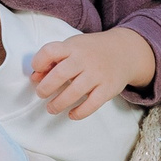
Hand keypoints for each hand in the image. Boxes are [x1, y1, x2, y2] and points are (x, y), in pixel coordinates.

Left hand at [28, 29, 155, 119]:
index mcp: (73, 47)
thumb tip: (35, 78)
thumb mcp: (72, 48)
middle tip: (41, 94)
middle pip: (60, 74)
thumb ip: (53, 60)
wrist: (125, 51)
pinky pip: (92, 104)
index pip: (50, 51)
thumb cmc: (91, 51)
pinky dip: (79, 112)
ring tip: (51, 108)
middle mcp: (84, 59)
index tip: (37, 71)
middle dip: (46, 88)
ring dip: (58, 104)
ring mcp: (97, 74)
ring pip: (74, 92)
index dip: (38, 62)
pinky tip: (71, 114)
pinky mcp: (108, 88)